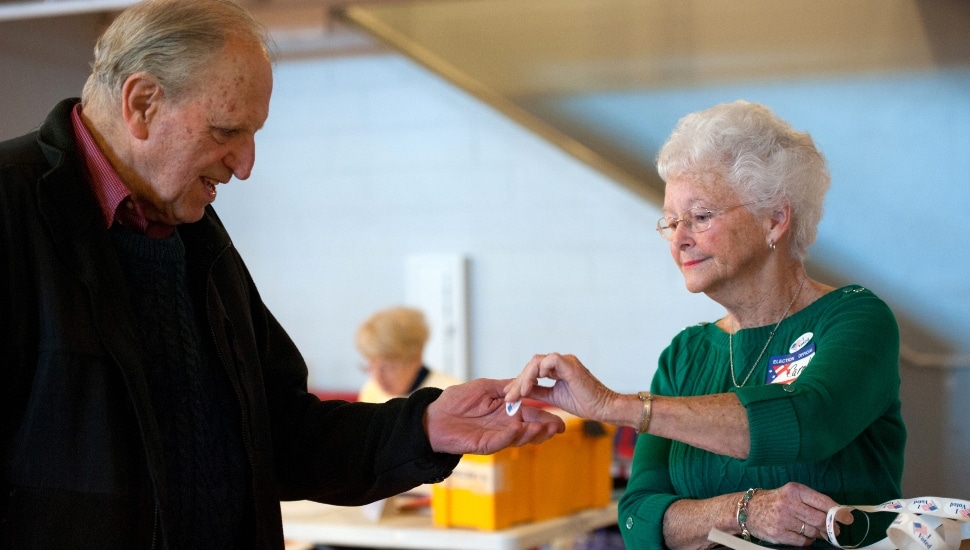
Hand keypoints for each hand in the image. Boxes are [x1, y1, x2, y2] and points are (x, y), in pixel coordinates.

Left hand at [424, 378, 565, 454]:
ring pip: (519, 437)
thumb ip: (505, 387)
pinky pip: (500, 441)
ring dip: (532, 433)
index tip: (562, 418)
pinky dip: (510, 436)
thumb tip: (525, 382)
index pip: (531, 415)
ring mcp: (496, 436)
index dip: (546, 417)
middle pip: (530, 428)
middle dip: (545, 428)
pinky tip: (518, 429)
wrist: (434, 416)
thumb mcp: (484, 387)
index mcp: (506, 411)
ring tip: (544, 428)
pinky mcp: (484, 445)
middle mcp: (504, 425)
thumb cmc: (456, 400)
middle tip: (559, 427)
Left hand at [503, 353, 618, 422]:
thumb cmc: (584, 403)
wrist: (603, 408)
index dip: (519, 381)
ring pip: (537, 361)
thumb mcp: (554, 397)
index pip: (533, 369)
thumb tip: (521, 392)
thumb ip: (538, 391)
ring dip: (525, 377)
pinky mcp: (570, 365)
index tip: (508, 394)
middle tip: (509, 396)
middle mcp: (561, 362)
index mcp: (558, 368)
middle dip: (518, 381)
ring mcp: (566, 361)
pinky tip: (532, 385)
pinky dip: (539, 370)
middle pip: (532, 364)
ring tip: (519, 393)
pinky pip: (550, 360)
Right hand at [746, 482, 852, 545]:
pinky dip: (807, 540)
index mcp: (795, 490)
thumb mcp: (791, 494)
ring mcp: (783, 520)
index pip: (823, 502)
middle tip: (835, 531)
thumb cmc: (774, 502)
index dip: (838, 512)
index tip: (848, 518)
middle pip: (820, 520)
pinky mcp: (779, 534)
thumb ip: (812, 502)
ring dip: (818, 534)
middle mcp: (789, 504)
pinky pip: (803, 541)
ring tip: (814, 531)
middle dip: (831, 527)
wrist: (748, 510)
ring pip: (813, 532)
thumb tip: (836, 514)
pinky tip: (801, 534)